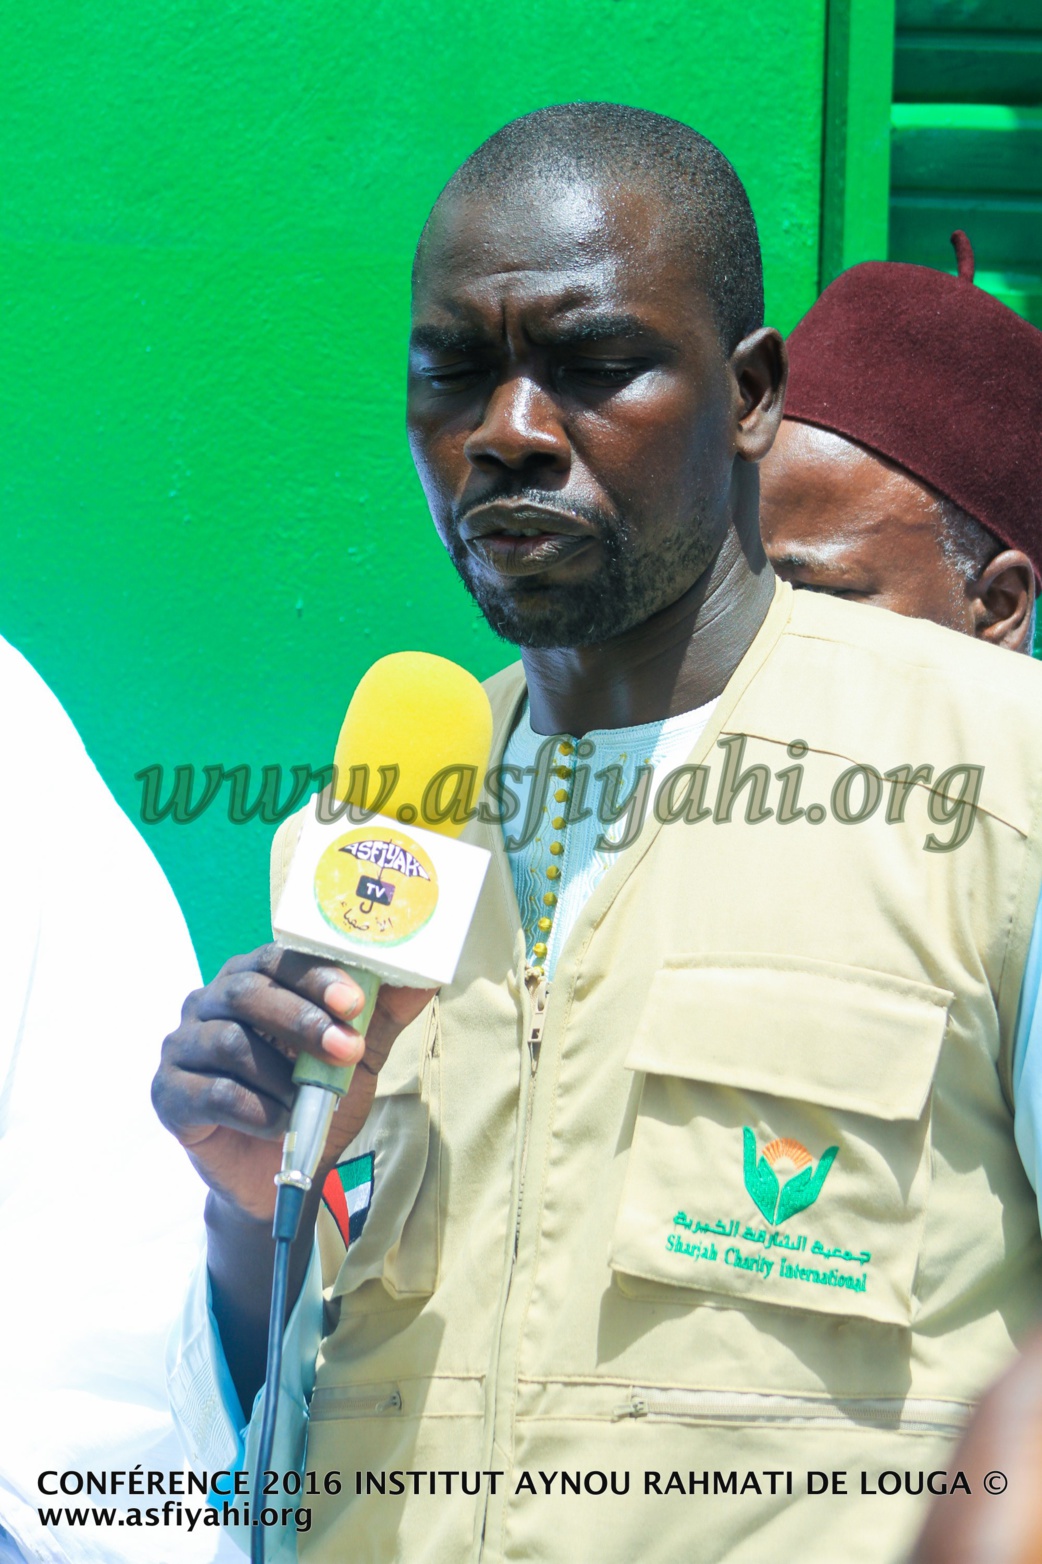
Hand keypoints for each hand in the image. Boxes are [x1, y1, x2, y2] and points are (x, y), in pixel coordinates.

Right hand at [152, 944, 434, 1221]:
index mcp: (253, 979)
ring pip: (228, 1042)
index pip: (277, 957)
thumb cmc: (315, 1099)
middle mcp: (208, 1003)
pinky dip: (256, 1109)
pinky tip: (281, 1124)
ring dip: (280, 1074)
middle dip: (302, 1019)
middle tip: (346, 1049)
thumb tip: (426, 977)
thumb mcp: (358, 1054)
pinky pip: (212, 1092)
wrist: (280, 1174)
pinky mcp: (168, 1094)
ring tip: (309, 1100)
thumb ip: (382, 1014)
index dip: (315, 974)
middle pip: (247, 992)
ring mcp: (182, 1047)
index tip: (354, 1001)